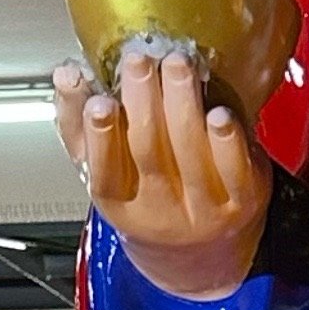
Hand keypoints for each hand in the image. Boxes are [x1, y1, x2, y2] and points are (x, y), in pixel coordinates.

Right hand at [54, 50, 269, 299]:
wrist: (200, 248)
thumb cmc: (146, 193)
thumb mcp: (104, 167)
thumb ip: (79, 122)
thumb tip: (66, 72)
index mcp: (119, 202)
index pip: (104, 170)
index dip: (100, 135)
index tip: (101, 101)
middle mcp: (161, 211)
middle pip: (148, 152)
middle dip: (143, 102)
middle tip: (139, 61)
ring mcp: (204, 208)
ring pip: (191, 153)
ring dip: (183, 104)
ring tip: (177, 64)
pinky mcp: (243, 200)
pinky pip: (235, 171)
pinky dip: (228, 140)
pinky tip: (219, 113)